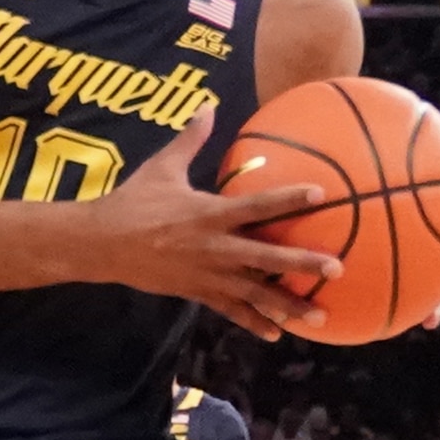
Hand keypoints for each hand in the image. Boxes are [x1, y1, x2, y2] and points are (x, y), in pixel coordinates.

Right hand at [83, 103, 338, 340]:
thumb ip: (191, 139)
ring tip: (320, 317)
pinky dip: (255, 323)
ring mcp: (207, 274)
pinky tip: (277, 334)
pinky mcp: (198, 292)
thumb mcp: (162, 167)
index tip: (320, 193)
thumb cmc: (133, 202)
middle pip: (267, 258)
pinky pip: (232, 311)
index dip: (289, 199)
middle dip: (302, 264)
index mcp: (209, 213)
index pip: (257, 205)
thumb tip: (208, 106)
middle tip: (337, 269)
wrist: (103, 244)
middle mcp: (214, 247)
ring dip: (288, 305)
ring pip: (255, 294)